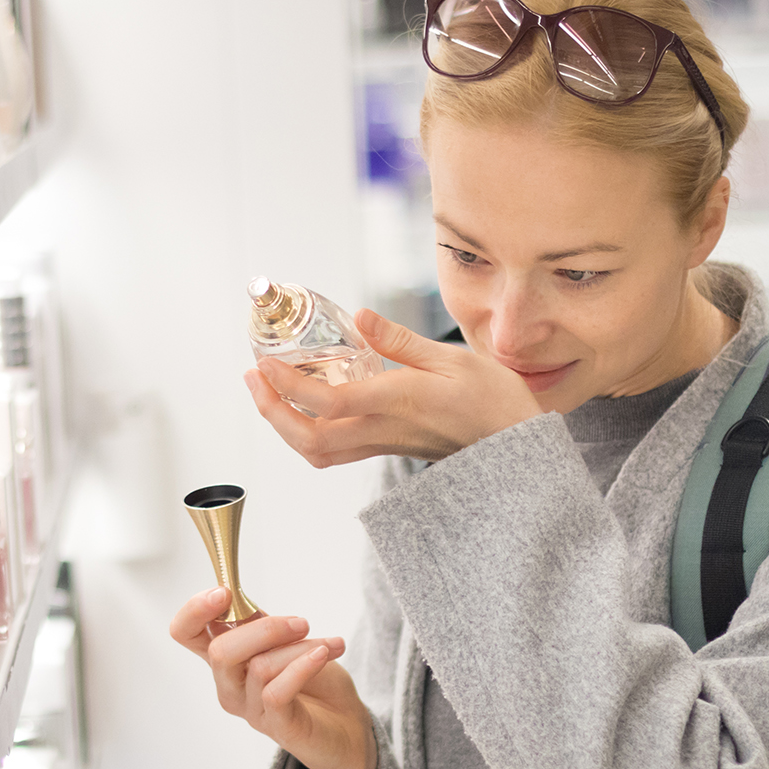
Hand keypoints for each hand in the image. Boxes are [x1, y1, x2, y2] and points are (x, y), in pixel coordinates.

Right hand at [170, 587, 378, 768]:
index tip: (225, 592)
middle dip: (263, 629)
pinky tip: (325, 654)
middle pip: (220, 652)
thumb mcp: (288, 642)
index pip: (186, 634)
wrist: (348, 724)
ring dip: (299, 648)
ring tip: (328, 645)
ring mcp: (252, 709)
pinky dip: (303, 666)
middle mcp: (231, 686)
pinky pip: (278, 693)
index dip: (194, 611)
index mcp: (228, 659)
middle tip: (300, 624)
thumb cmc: (316, 681)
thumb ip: (261, 624)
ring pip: (258, 667)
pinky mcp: (279, 727)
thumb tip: (237, 596)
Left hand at [245, 309, 542, 466]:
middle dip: (271, 411)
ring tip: (269, 393)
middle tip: (254, 378)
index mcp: (396, 401)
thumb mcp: (451, 357)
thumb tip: (362, 316)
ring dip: (284, 427)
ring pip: (317, 452)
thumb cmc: (492, 400)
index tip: (265, 362)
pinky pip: (334, 453)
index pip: (327, 401)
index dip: (287, 384)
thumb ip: (400, 340)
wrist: (514, 447)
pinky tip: (304, 408)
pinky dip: (307, 434)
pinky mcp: (386, 449)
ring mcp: (382, 444)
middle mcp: (383, 429)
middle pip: (309, 438)